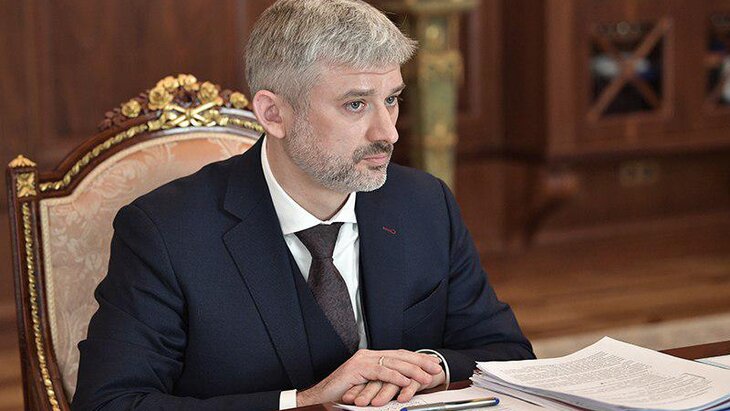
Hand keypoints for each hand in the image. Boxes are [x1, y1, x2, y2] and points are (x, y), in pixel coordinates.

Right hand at [296, 349, 442, 406]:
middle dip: (421, 361)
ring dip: (413, 370)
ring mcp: (362, 360)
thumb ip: (385, 384)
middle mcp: (368, 355)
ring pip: (393, 363)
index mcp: (372, 358)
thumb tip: (406, 386)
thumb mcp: (370, 388)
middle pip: (400, 356)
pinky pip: (381, 372)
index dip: (418, 358)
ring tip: (426, 376)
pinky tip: (407, 381)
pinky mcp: (357, 369)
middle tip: (436, 367)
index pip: (400, 355)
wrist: (321, 396)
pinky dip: (395, 377)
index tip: (433, 363)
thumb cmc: (343, 394)